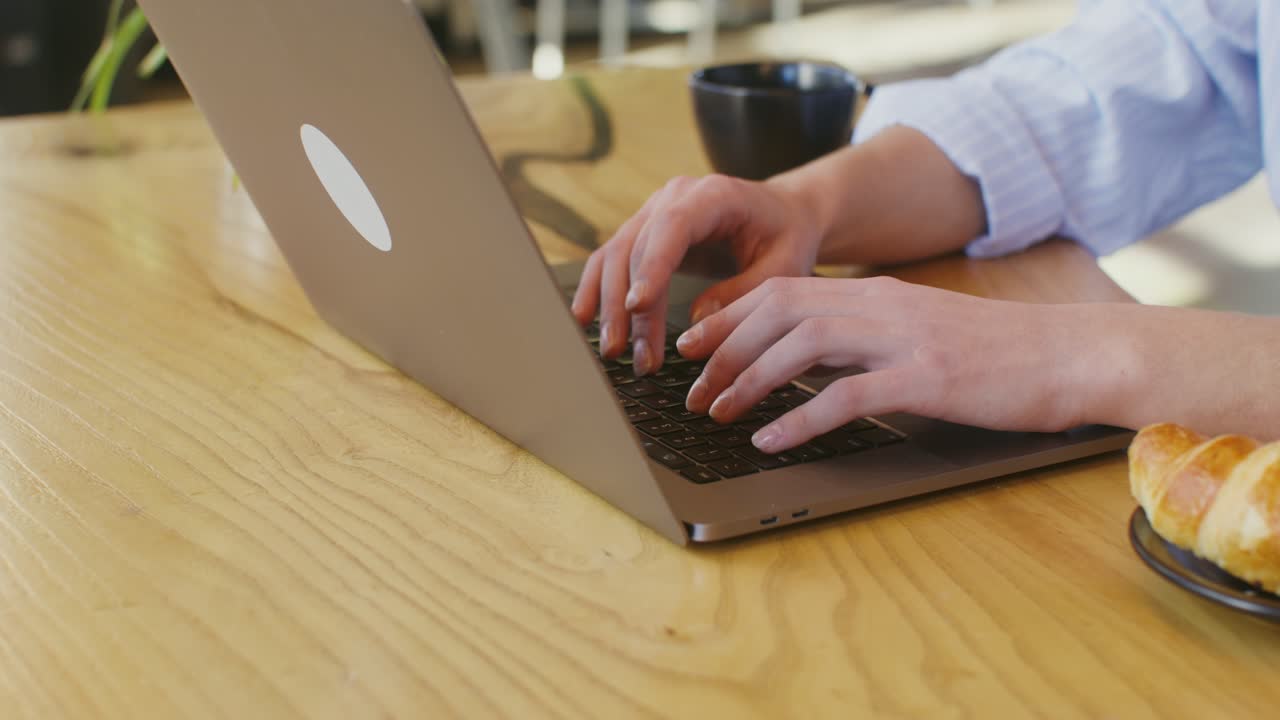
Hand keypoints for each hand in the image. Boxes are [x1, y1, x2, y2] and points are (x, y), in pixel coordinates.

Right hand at [570, 174, 823, 374]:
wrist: (784, 214)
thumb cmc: (787, 237)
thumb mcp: (785, 267)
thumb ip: (745, 292)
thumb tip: (699, 321)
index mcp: (713, 195)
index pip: (672, 228)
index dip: (652, 268)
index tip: (639, 307)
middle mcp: (674, 197)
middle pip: (636, 249)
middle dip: (630, 307)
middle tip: (638, 357)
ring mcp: (653, 212)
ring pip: (615, 256)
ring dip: (609, 306)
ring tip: (614, 352)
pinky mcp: (643, 233)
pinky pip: (610, 260)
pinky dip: (595, 290)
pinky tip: (584, 320)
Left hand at [675, 276, 1095, 452]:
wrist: (1072, 354)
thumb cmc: (1000, 353)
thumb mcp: (923, 330)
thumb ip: (870, 336)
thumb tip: (812, 361)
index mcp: (879, 295)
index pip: (783, 292)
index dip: (730, 317)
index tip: (694, 345)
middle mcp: (883, 307)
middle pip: (778, 313)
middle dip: (723, 350)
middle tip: (691, 388)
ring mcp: (904, 339)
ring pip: (800, 346)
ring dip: (748, 382)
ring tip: (717, 414)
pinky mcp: (927, 379)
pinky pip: (846, 395)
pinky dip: (799, 418)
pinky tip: (771, 440)